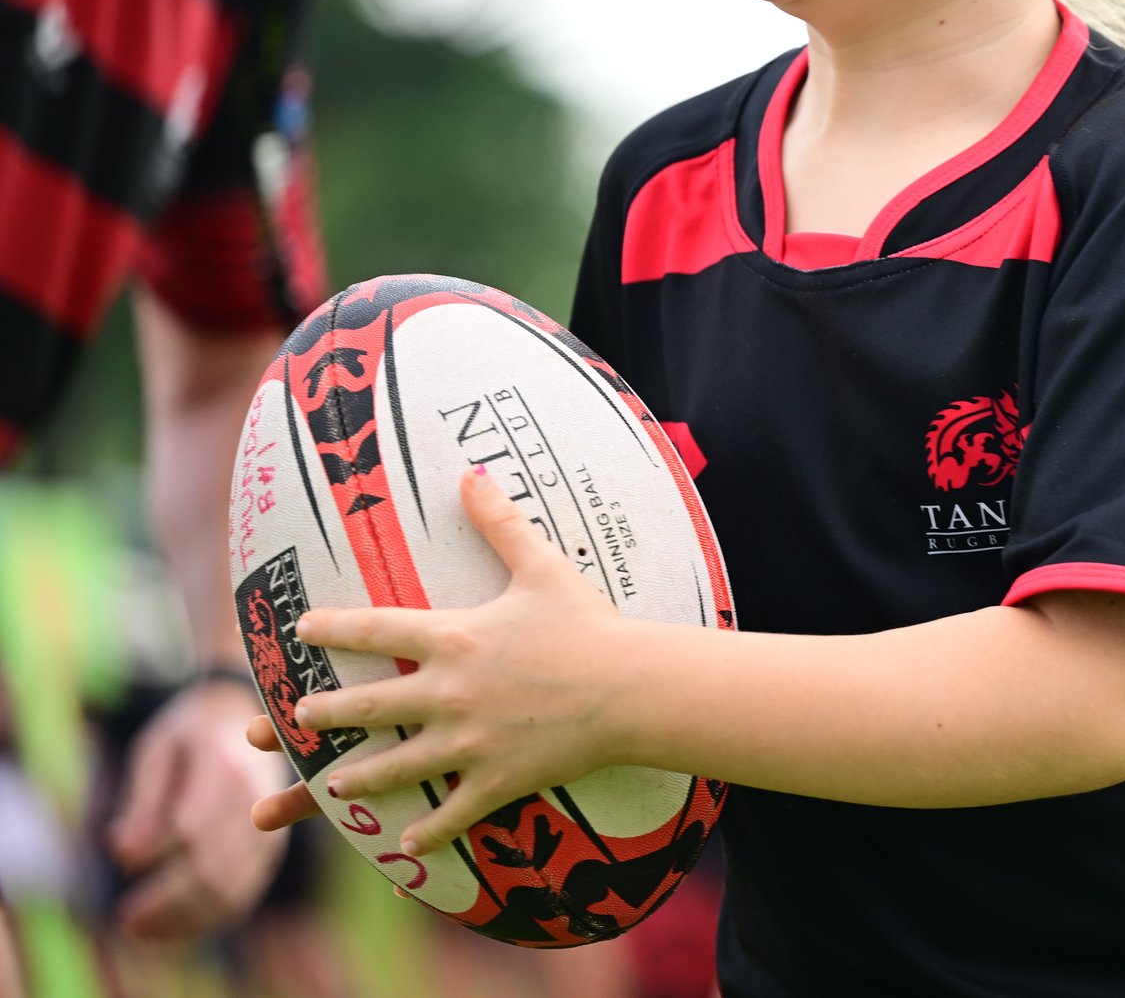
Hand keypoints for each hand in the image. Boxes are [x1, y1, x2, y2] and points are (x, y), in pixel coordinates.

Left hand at [107, 676, 291, 940]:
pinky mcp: (271, 850)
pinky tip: (173, 926)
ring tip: (141, 929)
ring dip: (183, 918)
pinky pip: (243, 894)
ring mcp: (270, 829)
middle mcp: (256, 801)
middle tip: (125, 917)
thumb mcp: (157, 751)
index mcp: (225, 768)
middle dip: (165, 900)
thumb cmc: (190, 735)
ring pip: (229, 888)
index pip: (191, 825)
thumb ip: (143, 800)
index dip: (154, 853)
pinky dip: (207, 918)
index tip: (118, 864)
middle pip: (212, 866)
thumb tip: (123, 854)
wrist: (243, 717)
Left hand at [279, 465, 634, 856]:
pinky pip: (450, 814)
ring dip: (358, 777)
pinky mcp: (495, 780)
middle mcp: (447, 693)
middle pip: (369, 706)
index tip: (300, 631)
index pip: (374, 630)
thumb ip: (499, 523)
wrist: (630, 687)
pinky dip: (426, 834)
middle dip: (326, 714)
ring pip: (395, 767)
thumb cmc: (588, 623)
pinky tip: (404, 845)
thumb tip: (469, 475)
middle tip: (297, 720)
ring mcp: (467, 742)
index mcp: (453, 639)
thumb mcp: (542, 567)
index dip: (331, 630)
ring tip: (333, 783)